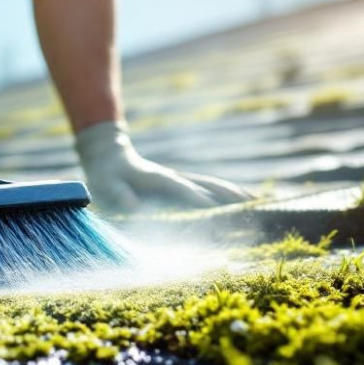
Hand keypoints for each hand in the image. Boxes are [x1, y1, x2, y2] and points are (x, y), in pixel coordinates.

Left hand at [75, 121, 252, 211]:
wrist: (109, 155)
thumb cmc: (106, 176)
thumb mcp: (107, 185)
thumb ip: (119, 194)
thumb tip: (132, 206)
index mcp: (155, 179)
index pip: (179, 189)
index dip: (196, 198)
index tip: (214, 208)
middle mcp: (173, 177)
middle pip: (206, 185)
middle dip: (227, 195)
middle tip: (251, 206)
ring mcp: (180, 179)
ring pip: (212, 185)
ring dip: (234, 193)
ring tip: (257, 202)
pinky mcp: (182, 184)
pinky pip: (209, 188)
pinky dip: (227, 194)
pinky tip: (243, 200)